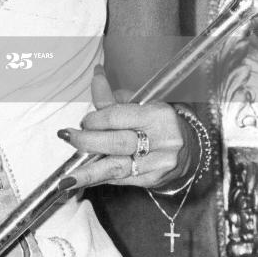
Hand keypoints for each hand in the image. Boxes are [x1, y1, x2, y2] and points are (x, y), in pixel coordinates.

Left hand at [58, 68, 195, 189]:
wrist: (190, 149)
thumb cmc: (159, 123)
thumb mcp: (142, 105)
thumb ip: (115, 98)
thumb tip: (96, 76)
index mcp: (158, 116)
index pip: (117, 117)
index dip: (95, 119)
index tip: (83, 121)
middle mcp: (161, 141)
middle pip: (116, 143)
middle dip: (87, 141)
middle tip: (67, 137)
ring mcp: (158, 164)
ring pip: (116, 168)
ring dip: (88, 172)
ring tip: (66, 178)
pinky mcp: (153, 180)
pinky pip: (121, 179)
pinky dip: (100, 178)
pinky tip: (84, 179)